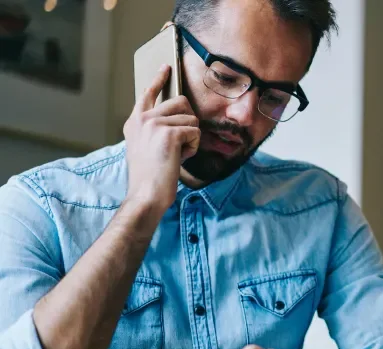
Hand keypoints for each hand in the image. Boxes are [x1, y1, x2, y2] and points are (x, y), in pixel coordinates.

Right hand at [123, 64, 200, 213]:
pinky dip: (193, 148)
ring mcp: (154, 123)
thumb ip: (154, 130)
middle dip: (188, 123)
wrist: (146, 194)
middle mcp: (142, 118)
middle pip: (181, 103)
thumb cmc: (150, 177)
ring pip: (192, 120)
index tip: (167, 67)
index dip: (159, 79)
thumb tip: (177, 118)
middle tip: (178, 145)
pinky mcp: (169, 133)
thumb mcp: (144, 147)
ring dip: (191, 139)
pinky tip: (179, 159)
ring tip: (175, 155)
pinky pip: (195, 132)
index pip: (148, 94)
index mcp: (134, 122)